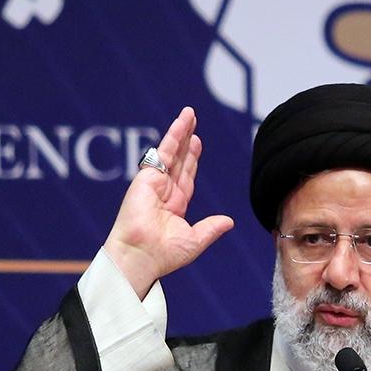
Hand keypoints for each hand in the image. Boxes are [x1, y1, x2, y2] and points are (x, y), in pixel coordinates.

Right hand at [102, 107, 233, 298]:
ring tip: (190, 114)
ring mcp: (154, 183)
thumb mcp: (194, 240)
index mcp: (175, 206)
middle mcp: (164, 192)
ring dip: (181, 132)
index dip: (192, 160)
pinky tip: (182, 123)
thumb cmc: (164, 254)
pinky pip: (163, 152)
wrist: (142, 256)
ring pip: (172, 152)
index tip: (197, 144)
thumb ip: (211, 228)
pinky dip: (173, 136)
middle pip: (179, 160)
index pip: (186, 177)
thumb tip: (229, 221)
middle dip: (187, 141)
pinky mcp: (147, 177)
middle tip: (194, 123)